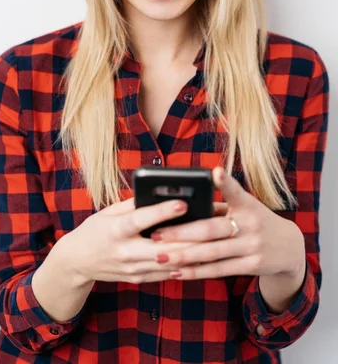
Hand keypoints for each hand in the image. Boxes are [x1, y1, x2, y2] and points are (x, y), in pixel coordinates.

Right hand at [56, 196, 205, 284]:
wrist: (77, 261)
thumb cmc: (95, 230)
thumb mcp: (109, 212)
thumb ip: (134, 204)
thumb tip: (160, 191)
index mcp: (115, 230)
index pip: (141, 219)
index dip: (162, 211)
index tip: (183, 202)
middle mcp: (124, 251)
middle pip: (162, 246)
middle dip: (190, 239)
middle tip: (212, 227)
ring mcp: (132, 268)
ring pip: (169, 263)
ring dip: (193, 255)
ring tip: (214, 243)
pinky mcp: (138, 279)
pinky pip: (166, 274)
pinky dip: (185, 266)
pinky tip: (202, 258)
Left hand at [149, 167, 305, 280]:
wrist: (289, 247)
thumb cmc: (255, 220)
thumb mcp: (244, 208)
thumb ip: (218, 206)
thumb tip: (181, 208)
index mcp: (247, 204)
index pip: (235, 191)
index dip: (225, 182)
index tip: (215, 172)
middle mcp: (250, 224)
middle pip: (211, 229)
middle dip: (181, 233)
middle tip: (156, 234)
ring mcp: (252, 246)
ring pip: (212, 252)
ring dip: (183, 256)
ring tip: (159, 257)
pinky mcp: (252, 265)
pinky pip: (219, 270)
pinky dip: (196, 271)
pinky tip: (177, 272)